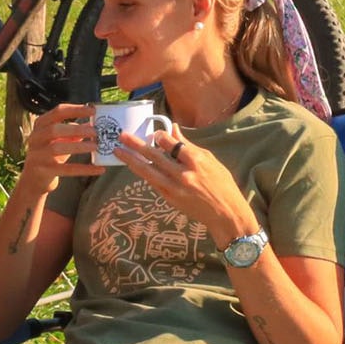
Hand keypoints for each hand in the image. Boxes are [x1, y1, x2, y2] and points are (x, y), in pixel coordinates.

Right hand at [21, 103, 104, 185]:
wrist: (34, 179)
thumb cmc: (50, 154)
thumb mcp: (60, 139)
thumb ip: (75, 130)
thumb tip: (95, 123)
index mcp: (41, 125)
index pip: (58, 112)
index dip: (76, 110)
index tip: (93, 110)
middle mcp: (36, 138)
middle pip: (54, 130)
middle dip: (76, 130)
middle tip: (95, 132)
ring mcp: (37, 155)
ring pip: (57, 148)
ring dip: (78, 146)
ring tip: (95, 147)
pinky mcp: (44, 171)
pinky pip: (66, 169)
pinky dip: (84, 169)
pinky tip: (99, 169)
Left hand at [114, 125, 255, 242]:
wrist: (225, 214)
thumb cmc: (222, 185)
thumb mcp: (211, 161)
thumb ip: (189, 146)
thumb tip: (173, 130)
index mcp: (196, 161)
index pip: (172, 144)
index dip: (160, 136)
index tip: (153, 133)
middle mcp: (183, 174)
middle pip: (155, 156)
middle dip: (136, 144)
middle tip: (121, 135)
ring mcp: (175, 188)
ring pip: (148, 171)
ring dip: (131, 160)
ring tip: (118, 151)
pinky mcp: (170, 199)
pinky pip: (154, 182)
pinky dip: (144, 173)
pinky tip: (134, 166)